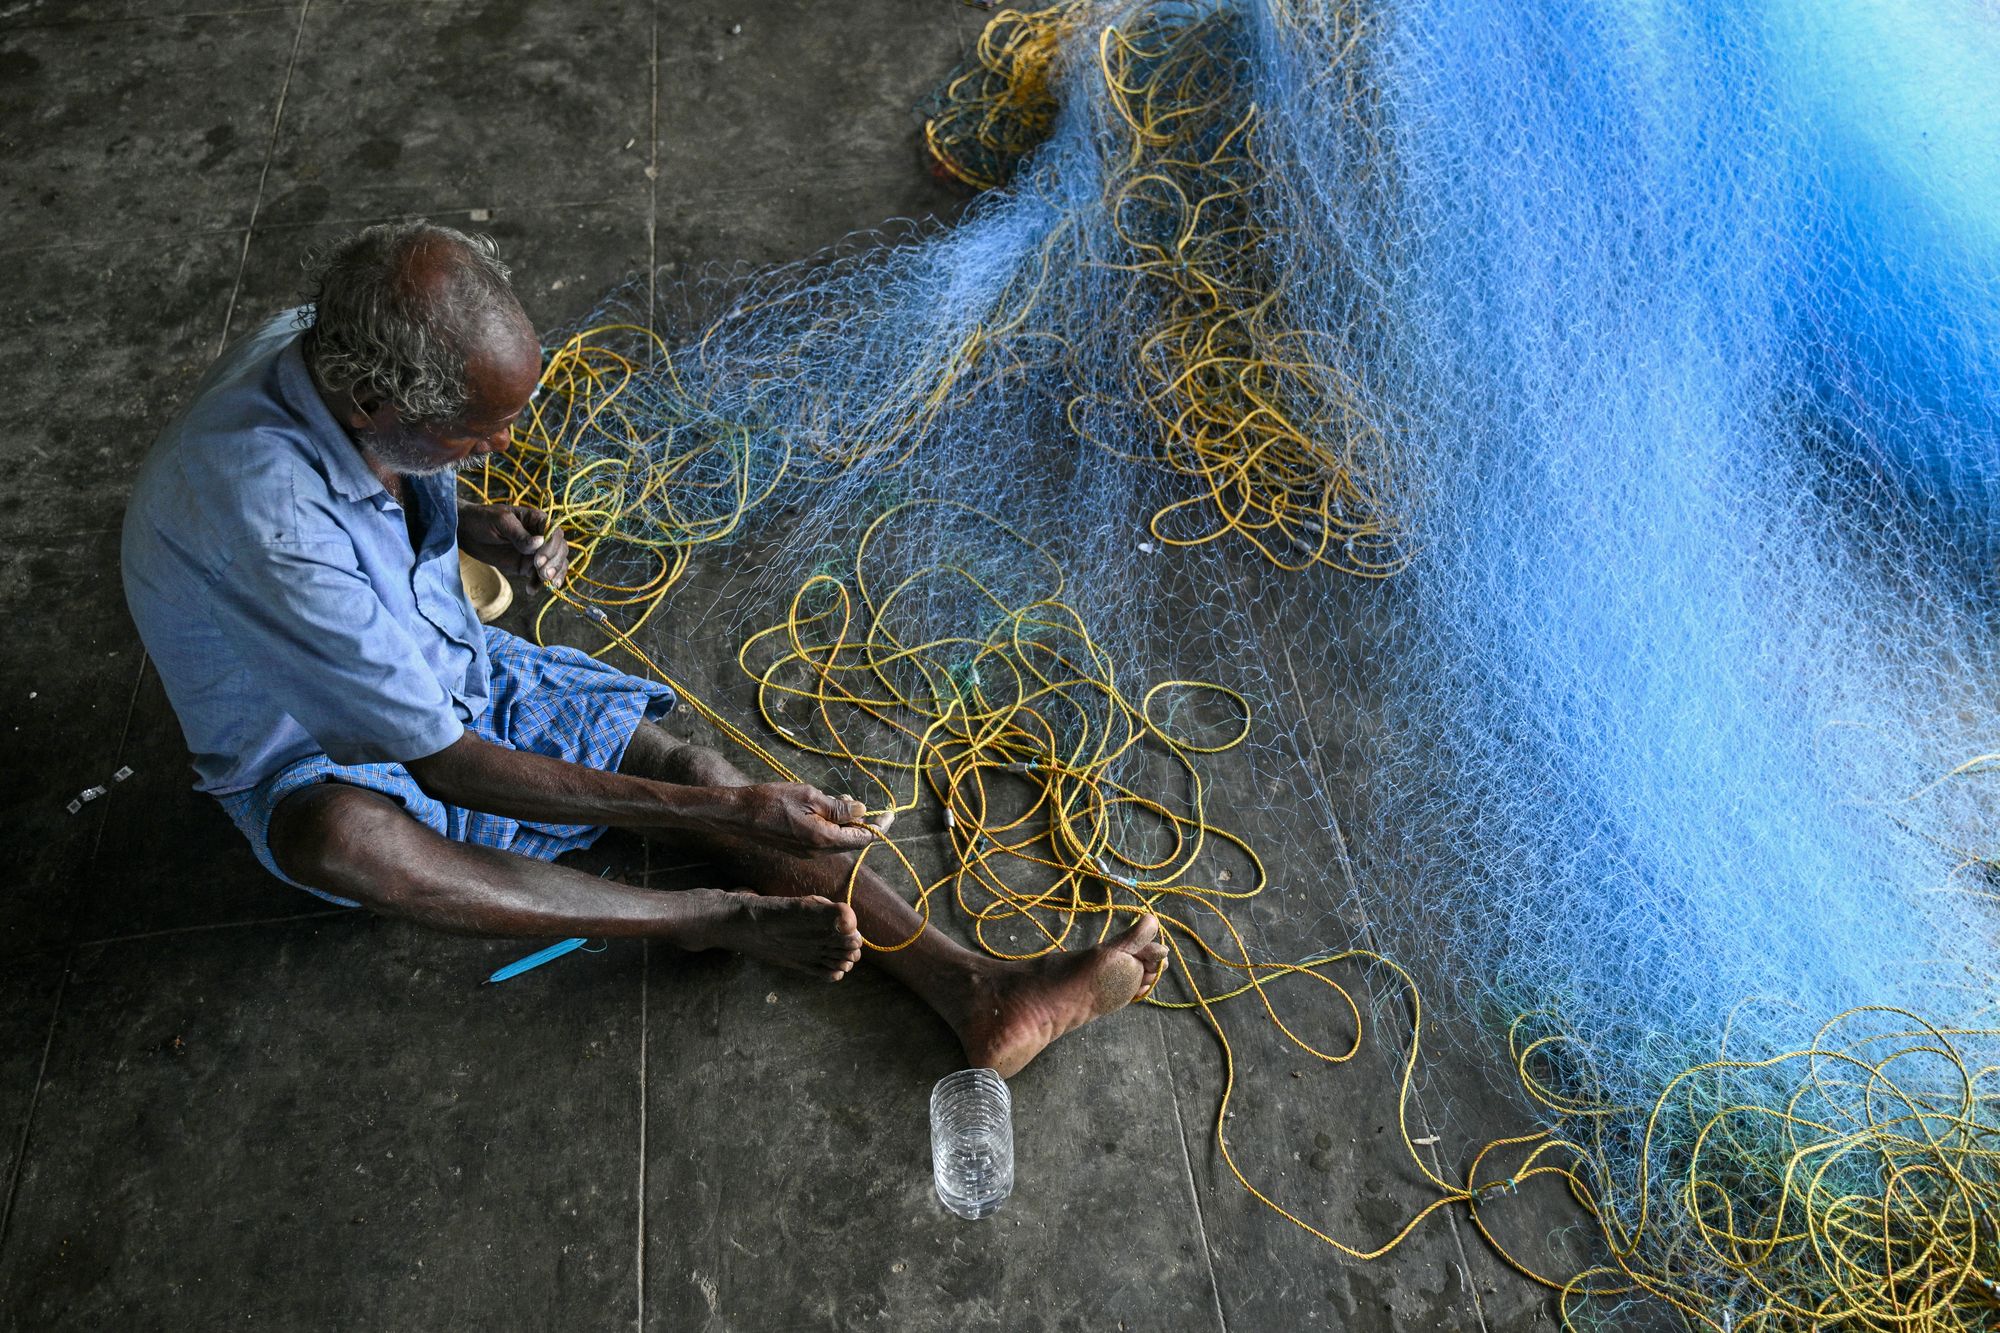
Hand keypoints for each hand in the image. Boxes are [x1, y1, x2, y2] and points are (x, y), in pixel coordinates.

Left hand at [458, 503, 568, 588]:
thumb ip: (520, 534)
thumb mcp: (501, 522)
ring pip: (556, 564)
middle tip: (541, 573)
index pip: (555, 533)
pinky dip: (539, 584)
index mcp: (537, 520)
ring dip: (553, 574)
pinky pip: (540, 576)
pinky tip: (531, 590)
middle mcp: (541, 536)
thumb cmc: (483, 519)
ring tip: (544, 582)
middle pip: (560, 550)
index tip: (539, 560)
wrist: (466, 532)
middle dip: (554, 563)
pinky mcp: (527, 566)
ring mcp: (535, 553)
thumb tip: (539, 543)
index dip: (551, 547)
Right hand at [723, 783, 877, 855]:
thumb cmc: (771, 802)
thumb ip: (837, 807)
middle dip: (860, 820)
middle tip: (855, 798)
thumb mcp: (809, 796)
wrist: (738, 815)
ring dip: (843, 820)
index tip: (891, 814)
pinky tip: (821, 807)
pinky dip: (830, 824)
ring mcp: (807, 851)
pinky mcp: (799, 847)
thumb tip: (861, 810)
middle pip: (851, 839)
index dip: (878, 826)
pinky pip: (824, 838)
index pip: (861, 838)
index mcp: (823, 839)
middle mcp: (818, 851)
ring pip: (837, 838)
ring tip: (837, 799)